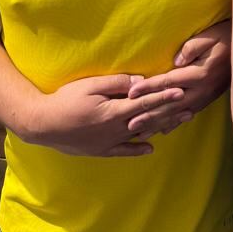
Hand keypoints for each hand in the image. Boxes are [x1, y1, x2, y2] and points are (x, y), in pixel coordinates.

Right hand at [24, 74, 184, 156]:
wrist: (42, 124)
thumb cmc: (66, 100)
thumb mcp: (90, 85)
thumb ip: (117, 83)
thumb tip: (140, 80)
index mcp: (114, 111)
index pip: (145, 103)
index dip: (164, 96)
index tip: (181, 91)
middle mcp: (115, 129)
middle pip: (148, 119)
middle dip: (169, 112)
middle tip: (190, 107)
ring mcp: (108, 141)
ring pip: (140, 134)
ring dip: (160, 128)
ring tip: (177, 123)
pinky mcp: (100, 149)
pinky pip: (123, 150)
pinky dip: (137, 149)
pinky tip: (150, 147)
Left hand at [125, 20, 231, 135]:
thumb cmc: (227, 38)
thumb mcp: (210, 36)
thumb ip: (192, 47)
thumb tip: (176, 61)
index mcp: (199, 74)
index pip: (168, 82)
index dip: (149, 87)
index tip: (131, 92)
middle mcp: (200, 90)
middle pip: (169, 104)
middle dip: (148, 114)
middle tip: (129, 124)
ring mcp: (204, 98)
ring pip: (176, 114)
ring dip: (157, 123)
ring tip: (140, 132)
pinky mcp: (206, 100)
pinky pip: (186, 115)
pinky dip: (173, 124)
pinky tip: (163, 131)